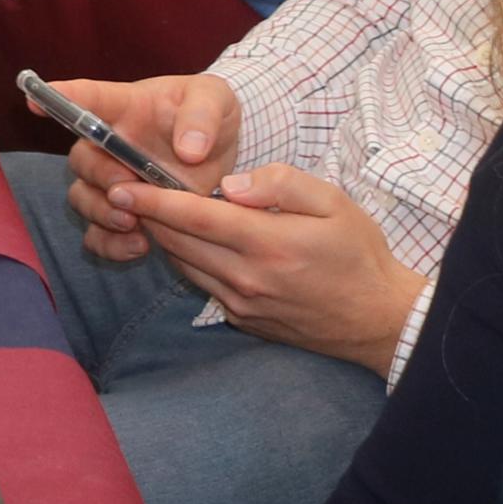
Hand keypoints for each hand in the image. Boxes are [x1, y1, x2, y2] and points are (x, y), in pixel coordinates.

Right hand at [52, 73, 238, 261]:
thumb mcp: (216, 101)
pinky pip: (97, 235)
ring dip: (100, 213)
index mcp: (125, 107)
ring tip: (132, 222)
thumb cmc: (211, 116)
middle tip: (125, 189)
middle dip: (99, 177)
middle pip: (81, 159)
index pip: (88, 97)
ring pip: (82, 198)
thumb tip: (188, 150)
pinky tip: (139, 248)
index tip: (33, 102)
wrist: (226, 156)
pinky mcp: (124, 214)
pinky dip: (109, 245)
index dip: (59, 98)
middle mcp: (109, 144)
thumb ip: (203, 116)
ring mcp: (114, 182)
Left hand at [112, 163, 426, 374]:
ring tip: (150, 211)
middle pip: (178, 242)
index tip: (122, 185)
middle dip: (147, 214)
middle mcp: (247, 277)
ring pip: (184, 265)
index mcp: (267, 243)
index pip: (194, 217)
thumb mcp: (333, 202)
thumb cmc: (359, 253)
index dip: (153, 199)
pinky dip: (188, 261)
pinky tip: (189, 242)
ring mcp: (242, 304)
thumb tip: (229, 185)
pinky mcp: (243, 320)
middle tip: (123, 189)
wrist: (380, 320)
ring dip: (164, 238)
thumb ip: (279, 183)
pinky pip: (202, 284)